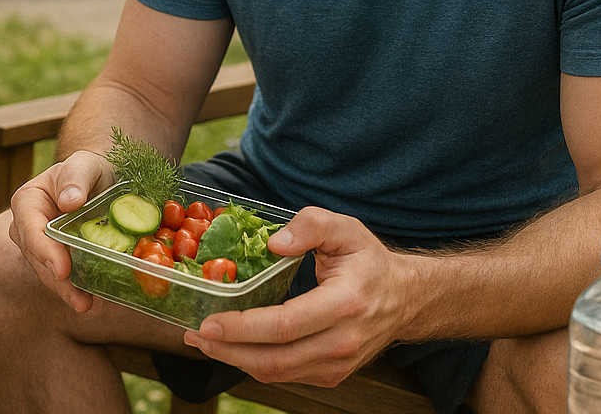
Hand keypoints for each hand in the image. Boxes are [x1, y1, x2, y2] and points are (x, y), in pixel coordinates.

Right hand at [7, 148, 115, 312]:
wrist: (97, 180)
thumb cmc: (87, 169)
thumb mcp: (83, 165)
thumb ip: (75, 179)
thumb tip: (69, 202)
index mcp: (27, 202)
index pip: (30, 229)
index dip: (44, 250)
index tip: (62, 269)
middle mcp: (27, 228)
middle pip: (38, 257)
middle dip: (57, 280)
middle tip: (79, 300)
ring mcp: (42, 247)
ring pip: (49, 273)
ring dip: (67, 291)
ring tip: (86, 305)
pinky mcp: (58, 260)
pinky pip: (64, 277)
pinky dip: (77, 289)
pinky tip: (92, 300)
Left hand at [184, 207, 413, 387]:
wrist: (405, 298)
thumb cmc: (369, 261)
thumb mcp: (346, 229)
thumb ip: (311, 225)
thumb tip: (274, 242)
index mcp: (345, 304)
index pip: (286, 325)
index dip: (243, 327)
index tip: (209, 322)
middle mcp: (342, 342)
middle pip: (275, 358)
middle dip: (228, 350)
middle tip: (194, 334)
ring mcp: (337, 364)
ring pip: (277, 373)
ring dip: (235, 360)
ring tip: (204, 341)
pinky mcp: (331, 374)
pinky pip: (286, 374)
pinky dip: (254, 364)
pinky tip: (233, 347)